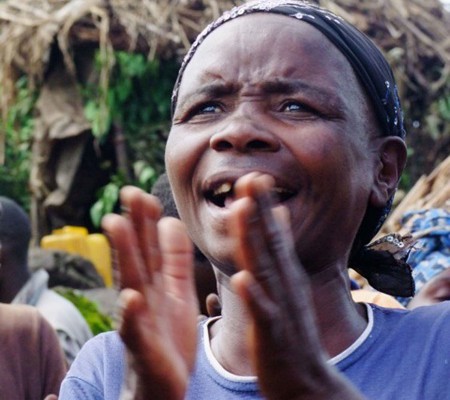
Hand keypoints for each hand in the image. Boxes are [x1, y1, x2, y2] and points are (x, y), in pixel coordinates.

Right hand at [102, 186, 197, 399]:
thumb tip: (171, 221)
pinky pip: (135, 329)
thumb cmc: (169, 335)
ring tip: (116, 223)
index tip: (144, 192)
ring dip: (123, 253)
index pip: (151, 246)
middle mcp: (143, 296)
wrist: (165, 384)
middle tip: (129, 192)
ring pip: (130, 282)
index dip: (148, 221)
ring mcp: (140, 320)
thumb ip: (175, 259)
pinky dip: (131, 313)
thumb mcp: (177, 290)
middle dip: (133, 224)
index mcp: (156, 283)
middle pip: (138, 255)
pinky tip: (130, 296)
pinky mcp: (142, 348)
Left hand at [229, 173, 364, 399]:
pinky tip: (244, 279)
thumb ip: (282, 252)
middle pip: (270, 243)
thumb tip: (279, 217)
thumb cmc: (291, 331)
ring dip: (253, 239)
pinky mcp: (273, 336)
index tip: (252, 176)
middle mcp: (284, 285)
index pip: (272, 235)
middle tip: (249, 176)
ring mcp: (280, 309)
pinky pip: (263, 314)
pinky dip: (254, 296)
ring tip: (242, 209)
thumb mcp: (289, 286)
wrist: (307, 383)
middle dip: (259, 210)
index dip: (263, 206)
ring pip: (264, 269)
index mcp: (284, 275)